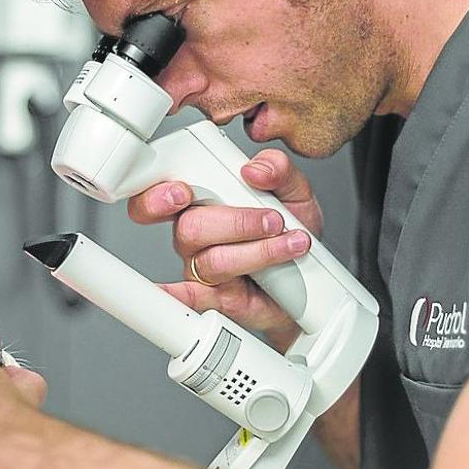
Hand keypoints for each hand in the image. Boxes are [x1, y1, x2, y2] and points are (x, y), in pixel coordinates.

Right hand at [127, 148, 321, 349]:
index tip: (182, 193)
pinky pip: (192, 298)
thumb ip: (278, 169)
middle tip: (272, 220)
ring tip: (289, 244)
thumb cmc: (289, 228)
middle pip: (190, 227)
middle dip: (236, 223)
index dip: (159, 195)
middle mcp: (195, 234)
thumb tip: (256, 169)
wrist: (309, 273)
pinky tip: (173, 292)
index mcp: (202, 200)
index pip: (161, 193)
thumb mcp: (292, 189)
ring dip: (259, 252)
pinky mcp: (215, 297)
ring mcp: (201, 266)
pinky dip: (179, 296)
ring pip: (214, 260)